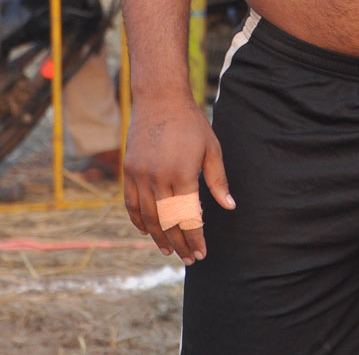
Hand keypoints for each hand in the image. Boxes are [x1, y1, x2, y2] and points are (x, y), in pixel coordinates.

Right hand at [123, 91, 234, 264]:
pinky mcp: (129, 170)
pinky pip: (131, 203)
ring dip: (158, 237)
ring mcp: (140, 175)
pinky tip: (147, 231)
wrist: (160, 99)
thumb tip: (229, 206)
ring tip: (169, 251)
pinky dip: (138, 220)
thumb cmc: (190, 123)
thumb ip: (218, 180)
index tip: (201, 253)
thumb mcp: (211, 149)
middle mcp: (158, 178)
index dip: (195, 238)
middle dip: (180, 244)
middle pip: (168, 222)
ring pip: (148, 216)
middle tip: (189, 259)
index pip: (188, 217)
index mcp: (182, 174)